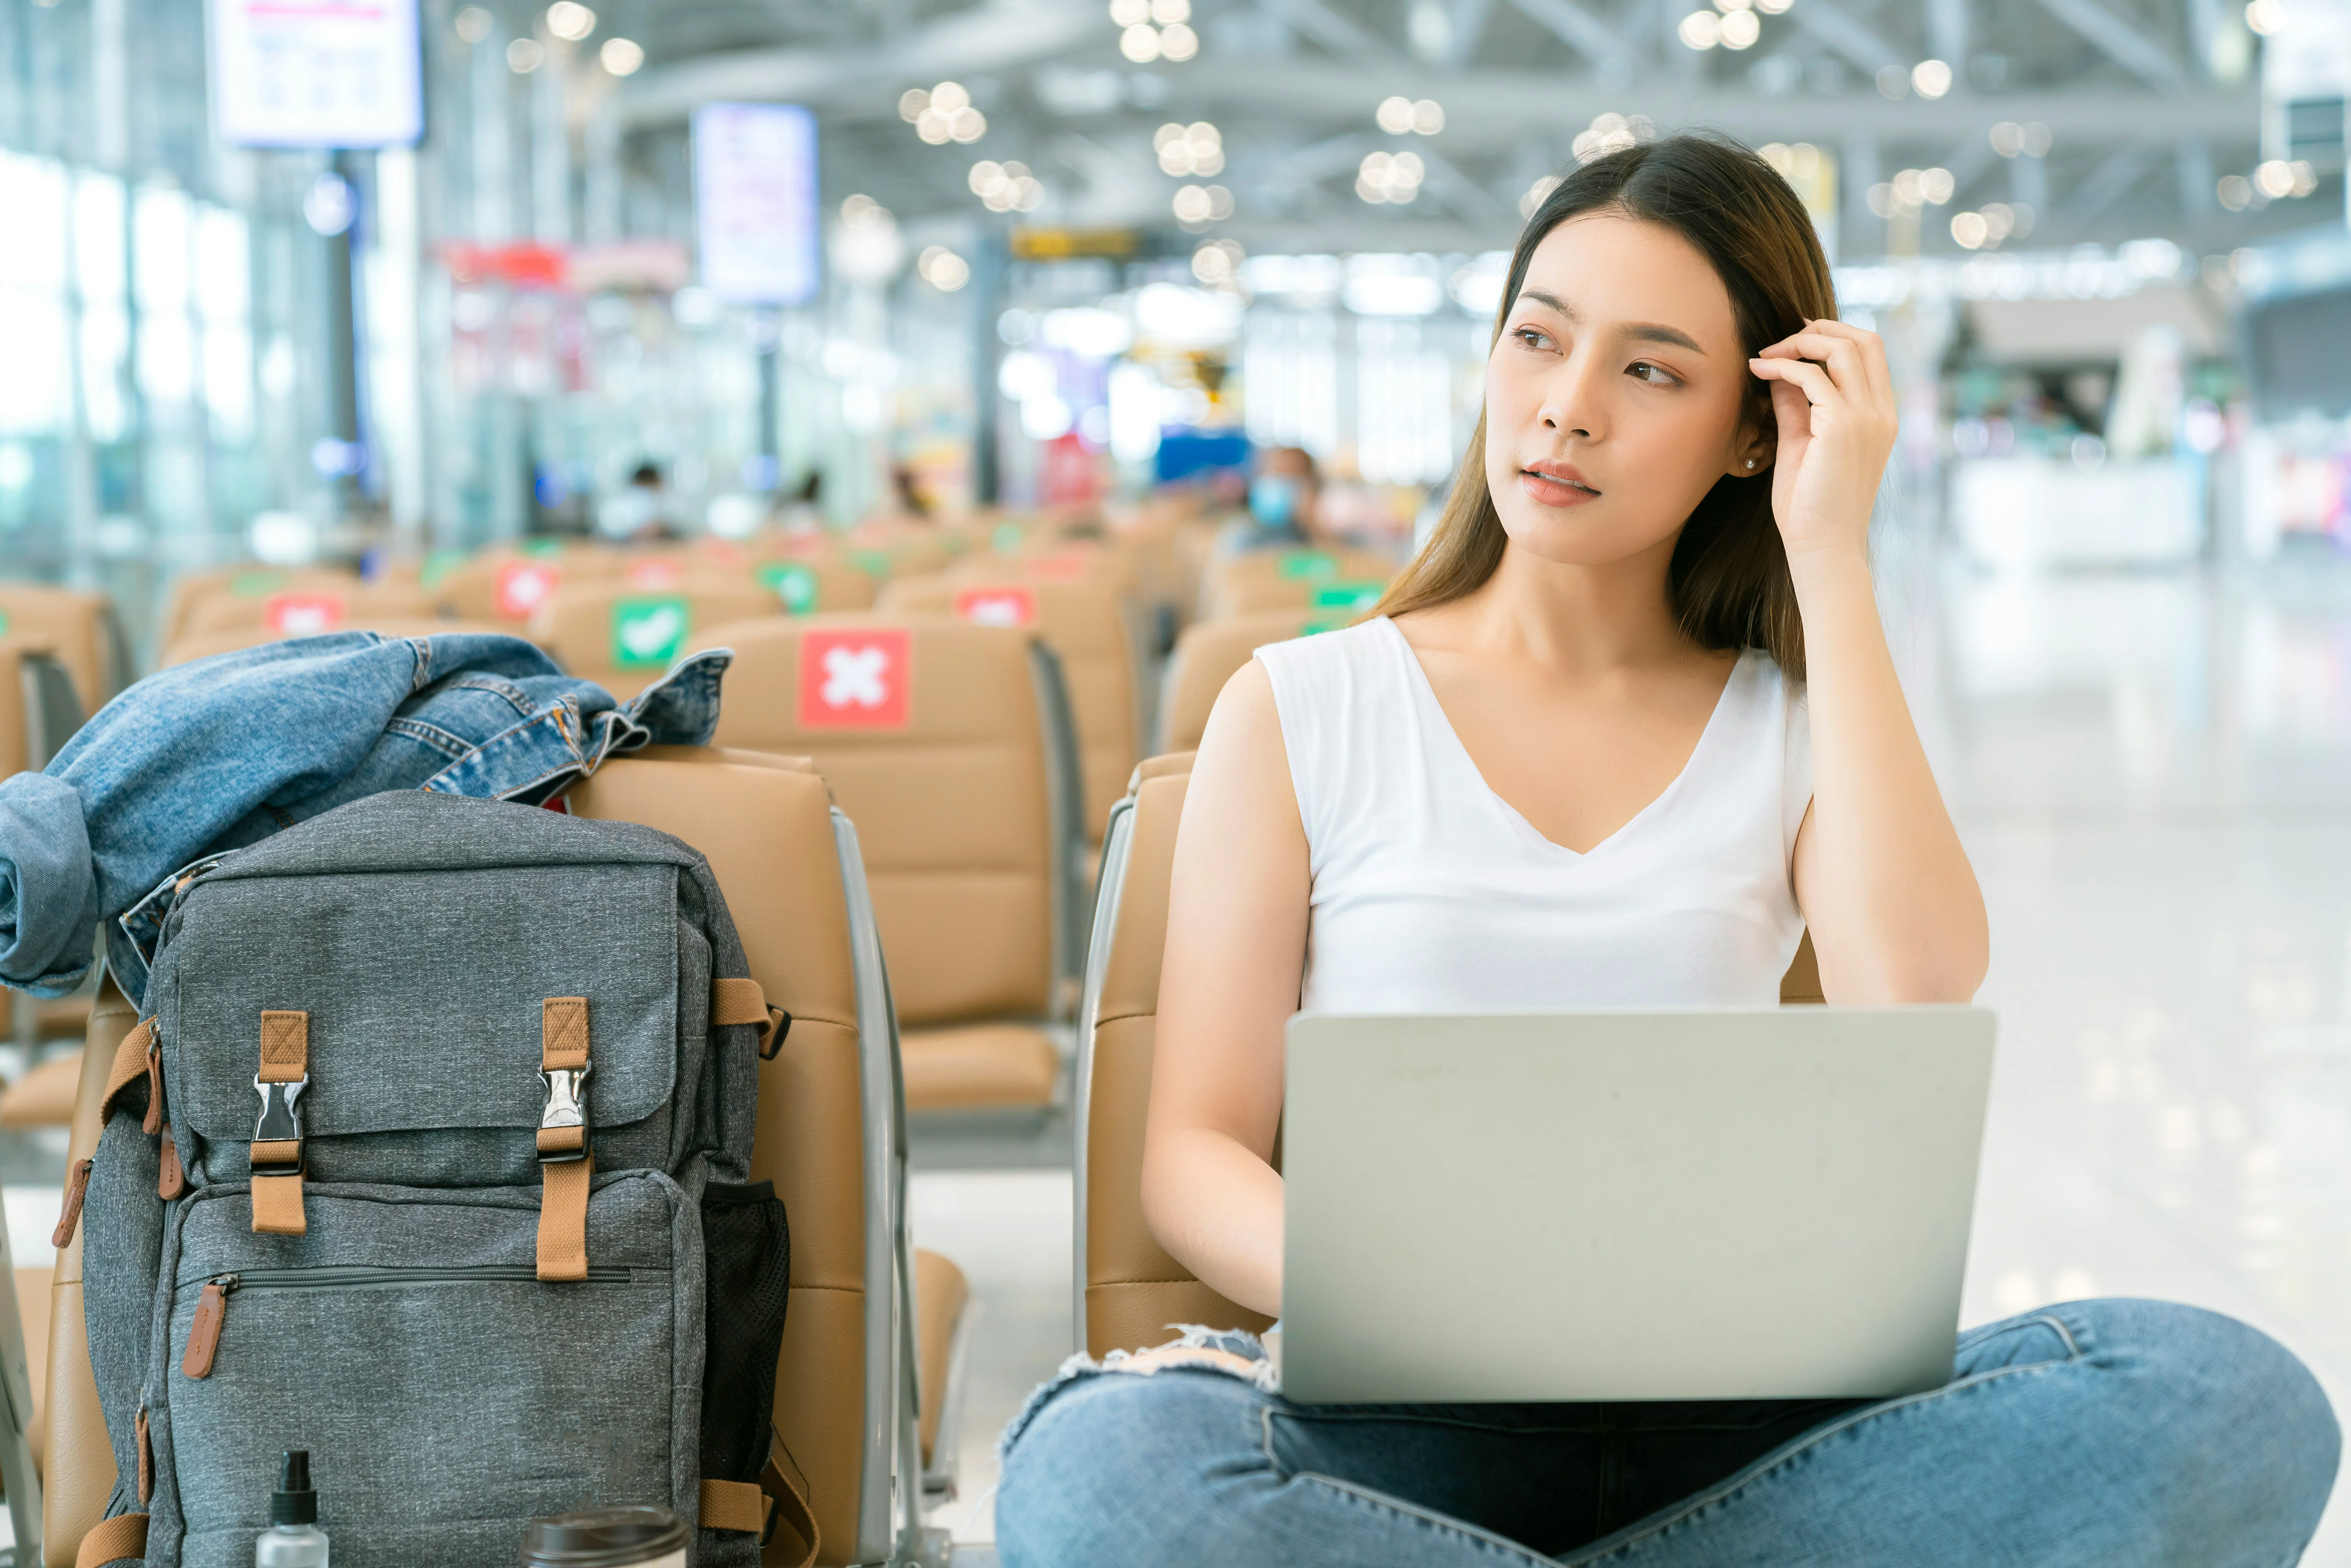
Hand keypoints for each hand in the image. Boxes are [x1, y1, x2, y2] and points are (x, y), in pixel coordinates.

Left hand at [1748, 320, 1898, 568]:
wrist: (1822, 547)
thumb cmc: (1810, 505)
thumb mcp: (1803, 443)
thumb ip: (1797, 405)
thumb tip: (1782, 370)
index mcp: (1880, 416)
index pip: (1870, 353)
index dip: (1832, 335)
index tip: (1793, 341)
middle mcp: (1881, 413)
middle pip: (1863, 339)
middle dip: (1819, 329)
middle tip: (1779, 340)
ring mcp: (1867, 418)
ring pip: (1842, 349)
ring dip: (1798, 343)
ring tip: (1765, 355)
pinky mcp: (1844, 427)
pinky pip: (1813, 377)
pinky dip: (1783, 366)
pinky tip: (1758, 370)